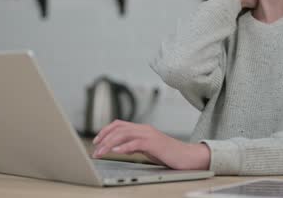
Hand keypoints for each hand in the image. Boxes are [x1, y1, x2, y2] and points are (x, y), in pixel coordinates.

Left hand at [92, 120, 210, 170]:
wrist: (188, 157)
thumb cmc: (169, 154)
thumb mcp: (148, 148)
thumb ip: (134, 145)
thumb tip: (120, 147)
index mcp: (142, 129)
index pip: (118, 124)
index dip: (105, 131)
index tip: (96, 141)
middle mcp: (144, 128)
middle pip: (118, 128)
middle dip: (103, 138)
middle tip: (95, 151)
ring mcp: (149, 134)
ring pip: (124, 134)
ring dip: (109, 144)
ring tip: (101, 153)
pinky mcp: (154, 143)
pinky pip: (136, 143)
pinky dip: (124, 147)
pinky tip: (117, 151)